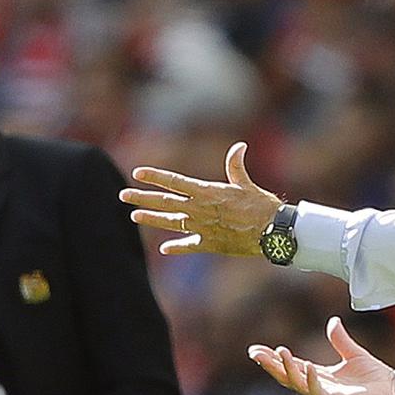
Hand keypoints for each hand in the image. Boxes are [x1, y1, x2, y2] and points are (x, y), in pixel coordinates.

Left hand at [119, 142, 281, 256]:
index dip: (155, 177)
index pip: (174, 182)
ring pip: (170, 223)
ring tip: (134, 215)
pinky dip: (177, 247)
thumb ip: (236, 165)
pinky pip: (188, 245)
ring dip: (151, 219)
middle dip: (142, 198)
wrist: (270, 233)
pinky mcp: (208, 243)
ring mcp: (201, 228)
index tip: (137, 173)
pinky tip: (165, 249)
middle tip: (123, 196)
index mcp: (206, 192)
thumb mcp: (245, 184)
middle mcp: (199, 209)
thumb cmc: (260, 205)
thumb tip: (239, 146)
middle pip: (164, 202)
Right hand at [247, 316, 394, 394]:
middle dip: (271, 366)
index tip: (257, 350)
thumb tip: (333, 321)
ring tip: (280, 353)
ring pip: (300, 385)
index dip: (274, 359)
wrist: (394, 393)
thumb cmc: (375, 378)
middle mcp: (320, 387)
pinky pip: (321, 393)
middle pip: (288, 377)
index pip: (291, 366)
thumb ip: (340, 339)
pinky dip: (312, 381)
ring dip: (288, 370)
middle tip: (255, 353)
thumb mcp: (354, 353)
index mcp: (320, 376)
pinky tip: (308, 367)